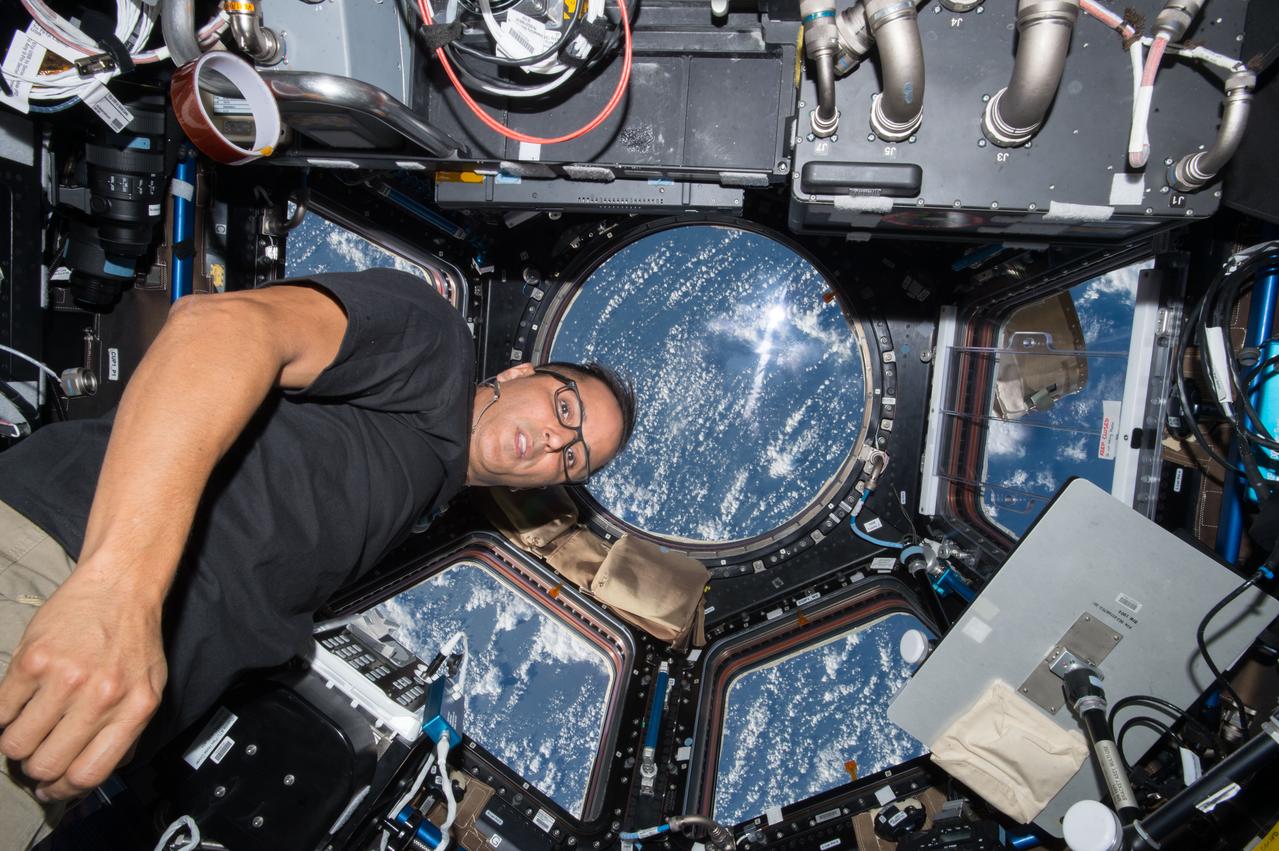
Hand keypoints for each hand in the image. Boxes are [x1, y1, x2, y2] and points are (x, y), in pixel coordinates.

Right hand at [0, 564, 166, 800]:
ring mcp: (64, 677)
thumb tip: (95, 773)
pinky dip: (1, 717)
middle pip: (48, 764)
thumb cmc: (134, 639)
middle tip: (35, 756)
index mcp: (134, 709)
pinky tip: (15, 707)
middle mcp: (100, 697)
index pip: (90, 774)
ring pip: (16, 743)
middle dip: (36, 769)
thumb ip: (127, 731)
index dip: (63, 791)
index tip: (51, 788)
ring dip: (15, 744)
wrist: (121, 586)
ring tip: (26, 728)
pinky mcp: (32, 659)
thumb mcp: (151, 688)